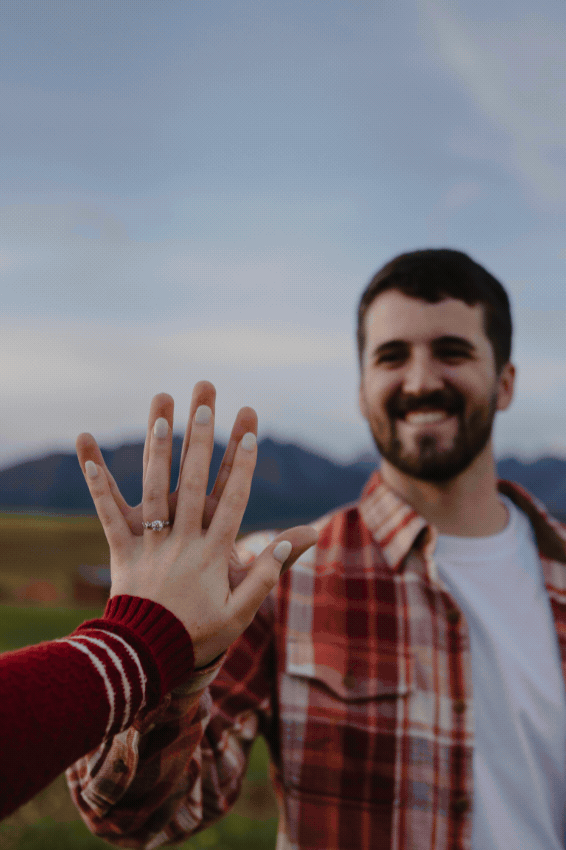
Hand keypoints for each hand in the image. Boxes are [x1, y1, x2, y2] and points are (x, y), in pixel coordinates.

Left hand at [76, 383, 317, 666]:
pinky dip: (98, 483)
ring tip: (160, 409)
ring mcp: (150, 542)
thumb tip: (299, 536)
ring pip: (153, 488)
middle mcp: (181, 540)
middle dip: (200, 439)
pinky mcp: (122, 549)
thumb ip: (269, 571)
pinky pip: (108, 514)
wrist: (147, 658)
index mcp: (213, 553)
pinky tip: (88, 451)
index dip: (242, 464)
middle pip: (193, 481)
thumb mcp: (243, 609)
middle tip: (205, 401)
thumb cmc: (200, 633)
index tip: (249, 431)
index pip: (233, 500)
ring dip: (157, 446)